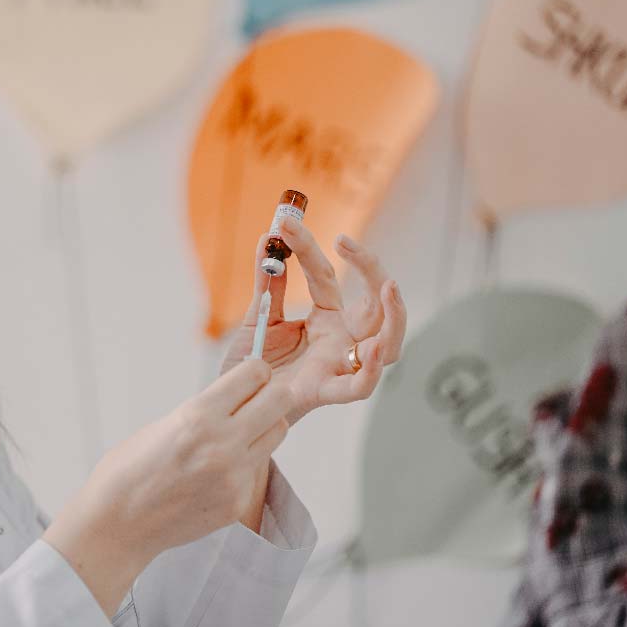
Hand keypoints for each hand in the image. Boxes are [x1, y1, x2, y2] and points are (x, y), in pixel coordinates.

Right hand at [43, 358, 290, 614]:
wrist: (118, 524)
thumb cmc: (130, 469)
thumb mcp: (166, 424)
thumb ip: (206, 411)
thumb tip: (241, 396)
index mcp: (198, 415)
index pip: (255, 373)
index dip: (255, 371)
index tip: (250, 377)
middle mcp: (223, 443)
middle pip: (281, 399)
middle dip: (271, 393)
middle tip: (256, 399)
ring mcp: (234, 475)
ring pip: (278, 432)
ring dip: (265, 426)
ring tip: (238, 433)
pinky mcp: (238, 501)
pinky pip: (258, 467)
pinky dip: (245, 462)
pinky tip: (217, 471)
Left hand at [218, 217, 406, 424]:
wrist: (233, 403)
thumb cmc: (252, 363)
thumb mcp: (257, 316)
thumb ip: (266, 282)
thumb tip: (267, 237)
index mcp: (326, 318)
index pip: (327, 276)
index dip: (310, 248)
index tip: (288, 223)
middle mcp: (340, 340)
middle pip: (375, 306)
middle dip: (372, 271)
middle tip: (350, 244)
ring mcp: (338, 365)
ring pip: (386, 345)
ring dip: (394, 317)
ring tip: (388, 287)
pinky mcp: (325, 391)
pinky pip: (359, 386)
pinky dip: (371, 371)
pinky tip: (371, 351)